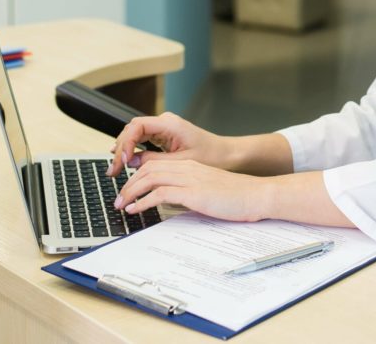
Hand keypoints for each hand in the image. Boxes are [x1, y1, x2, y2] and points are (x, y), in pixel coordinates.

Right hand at [108, 112, 230, 175]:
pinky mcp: (164, 135)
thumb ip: (154, 161)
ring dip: (124, 150)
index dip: (126, 142)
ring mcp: (164, 127)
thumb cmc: (211, 156)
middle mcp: (165, 122)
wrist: (226, 154)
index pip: (137, 126)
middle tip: (113, 170)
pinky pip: (143, 139)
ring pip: (135, 134)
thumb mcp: (181, 162)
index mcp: (170, 124)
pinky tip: (124, 161)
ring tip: (115, 169)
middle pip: (132, 129)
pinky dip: (133, 149)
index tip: (122, 160)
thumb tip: (131, 162)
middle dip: (121, 149)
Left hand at [114, 159, 266, 221]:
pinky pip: (159, 193)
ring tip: (121, 206)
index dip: (137, 177)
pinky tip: (135, 210)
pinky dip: (142, 201)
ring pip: (149, 178)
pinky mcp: (193, 192)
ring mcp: (190, 178)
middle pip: (148, 169)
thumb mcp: (209, 191)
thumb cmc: (238, 197)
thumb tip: (171, 203)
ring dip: (130, 192)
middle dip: (128, 185)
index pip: (156, 165)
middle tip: (118, 200)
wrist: (258, 195)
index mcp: (191, 166)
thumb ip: (190, 192)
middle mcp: (188, 168)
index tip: (128, 191)